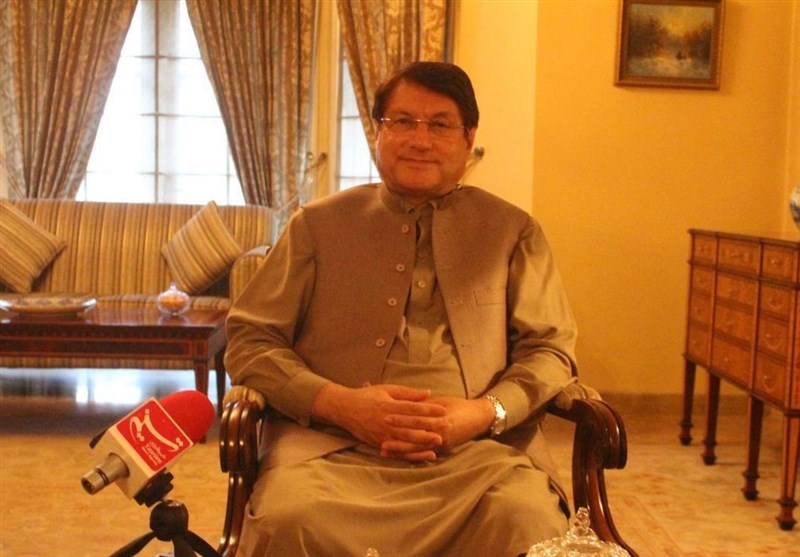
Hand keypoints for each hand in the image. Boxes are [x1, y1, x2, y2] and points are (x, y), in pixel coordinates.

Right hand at [311, 383, 447, 460]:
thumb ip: (408, 393)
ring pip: (406, 440)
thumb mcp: (387, 389)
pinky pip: (399, 452)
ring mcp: (382, 435)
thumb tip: (428, 394)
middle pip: (411, 426)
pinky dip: (413, 455)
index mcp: (388, 406)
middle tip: (447, 427)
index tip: (443, 410)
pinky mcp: (380, 444)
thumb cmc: (367, 396)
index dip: (429, 409)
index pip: (412, 408)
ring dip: (423, 442)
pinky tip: (425, 455)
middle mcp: (385, 422)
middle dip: (430, 427)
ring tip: (439, 442)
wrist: (345, 409)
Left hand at [381, 396, 494, 457]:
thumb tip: (406, 403)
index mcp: (440, 418)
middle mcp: (441, 433)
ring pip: (418, 449)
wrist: (479, 418)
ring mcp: (442, 443)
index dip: (401, 419)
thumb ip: (425, 404)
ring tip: (385, 451)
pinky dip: (411, 456)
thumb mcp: (442, 401)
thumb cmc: (459, 406)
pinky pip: (424, 454)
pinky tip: (400, 457)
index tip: (386, 417)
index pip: (417, 419)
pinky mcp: (443, 449)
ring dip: (401, 451)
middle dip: (397, 439)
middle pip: (415, 437)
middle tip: (380, 440)